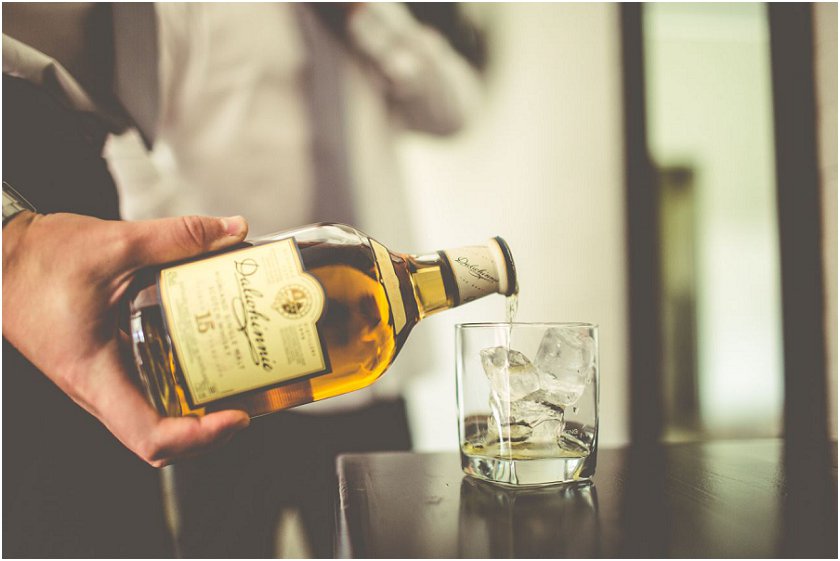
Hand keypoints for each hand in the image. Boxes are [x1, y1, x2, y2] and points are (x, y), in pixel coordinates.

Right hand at [2, 211, 251, 466]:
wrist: (2, 258)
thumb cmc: (38, 261)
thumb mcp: (115, 243)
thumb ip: (178, 236)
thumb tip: (231, 231)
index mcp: (93, 372)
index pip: (148, 436)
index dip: (198, 437)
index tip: (236, 416)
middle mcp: (96, 387)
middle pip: (159, 436)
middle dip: (208, 427)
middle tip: (248, 398)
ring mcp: (100, 380)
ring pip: (153, 417)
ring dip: (195, 409)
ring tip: (235, 383)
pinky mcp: (104, 365)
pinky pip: (144, 392)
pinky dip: (177, 385)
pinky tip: (203, 355)